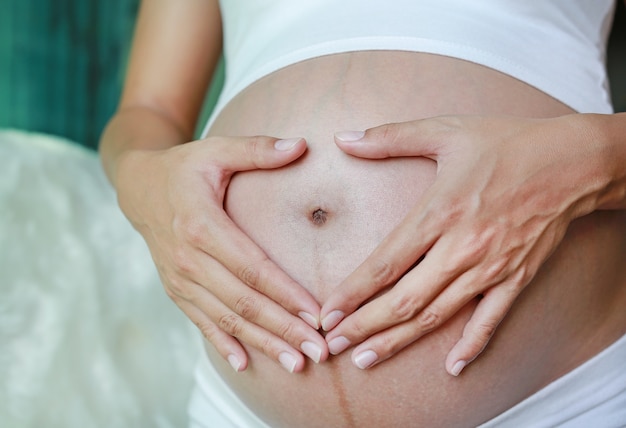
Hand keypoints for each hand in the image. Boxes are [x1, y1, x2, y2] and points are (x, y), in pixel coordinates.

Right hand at [115, 136, 328, 372]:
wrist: (137, 188)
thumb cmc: (184, 168)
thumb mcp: (216, 150)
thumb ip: (257, 150)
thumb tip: (302, 145)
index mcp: (201, 224)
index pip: (252, 267)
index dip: (285, 293)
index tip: (317, 314)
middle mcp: (188, 258)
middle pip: (243, 302)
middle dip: (283, 329)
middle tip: (319, 350)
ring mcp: (179, 279)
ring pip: (226, 319)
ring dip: (262, 343)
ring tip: (295, 364)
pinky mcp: (176, 290)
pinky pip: (201, 322)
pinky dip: (223, 344)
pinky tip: (245, 364)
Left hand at [320, 115, 604, 374]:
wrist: (573, 162)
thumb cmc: (506, 144)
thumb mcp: (445, 131)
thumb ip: (390, 137)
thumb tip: (343, 139)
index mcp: (440, 212)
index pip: (387, 262)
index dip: (354, 291)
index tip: (328, 312)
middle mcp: (462, 247)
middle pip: (405, 299)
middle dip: (365, 325)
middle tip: (335, 344)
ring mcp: (491, 267)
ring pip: (437, 315)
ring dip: (399, 340)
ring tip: (367, 359)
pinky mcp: (516, 278)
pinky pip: (491, 320)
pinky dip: (471, 346)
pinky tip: (451, 368)